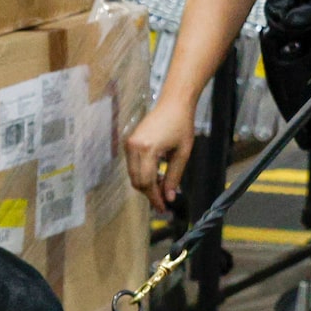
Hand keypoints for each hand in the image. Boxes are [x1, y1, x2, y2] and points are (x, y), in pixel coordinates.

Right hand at [125, 99, 197, 214]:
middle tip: (163, 201)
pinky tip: (157, 176)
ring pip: (133, 175)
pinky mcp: (129, 142)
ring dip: (146, 184)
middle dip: (149, 193)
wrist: (173, 103)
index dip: (155, 198)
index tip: (163, 208)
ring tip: (163, 188)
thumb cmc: (182, 124)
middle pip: (137, 181)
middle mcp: (134, 147)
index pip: (147, 182)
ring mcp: (129, 144)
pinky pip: (133, 165)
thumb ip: (174, 177)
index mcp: (148, 149)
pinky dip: (142, 174)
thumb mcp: (182, 153)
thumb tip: (170, 197)